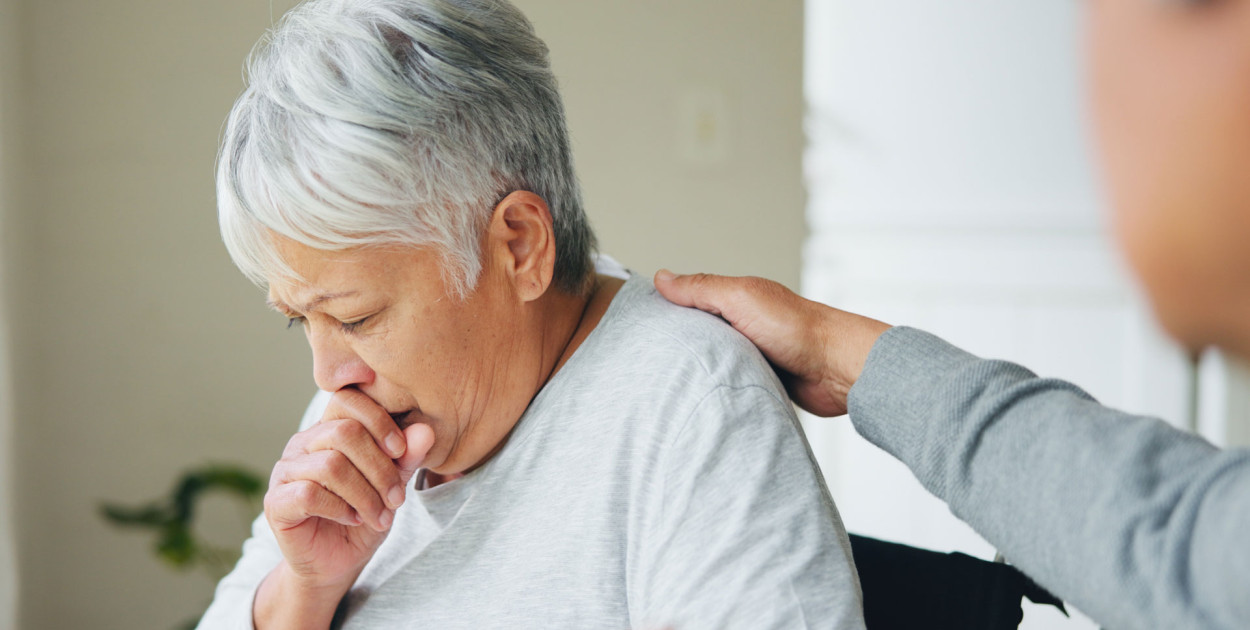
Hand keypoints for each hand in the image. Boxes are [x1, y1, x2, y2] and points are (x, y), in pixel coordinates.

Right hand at [255, 388, 433, 626]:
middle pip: (345, 432)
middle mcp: (303, 443)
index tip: (400, 449)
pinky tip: (352, 519)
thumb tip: (426, 430)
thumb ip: (406, 458)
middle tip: (397, 498)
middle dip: (380, 468)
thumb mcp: (392, 485)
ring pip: (331, 465)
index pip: (347, 399)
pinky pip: (309, 493)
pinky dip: (340, 508)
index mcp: (329, 429)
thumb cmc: (364, 515)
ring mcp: (285, 471)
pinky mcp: (276, 501)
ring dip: (365, 494)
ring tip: (380, 516)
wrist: (337, 562)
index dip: (378, 418)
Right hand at [654, 270, 890, 416]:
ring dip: (699, 371)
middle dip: (678, 345)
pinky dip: (718, 389)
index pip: (692, 301)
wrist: (837, 369)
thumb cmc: (798, 329)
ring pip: (713, 362)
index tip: (639, 321)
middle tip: (644, 359)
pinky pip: (730, 385)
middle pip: (699, 335)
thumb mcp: (742, 299)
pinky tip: (701, 396)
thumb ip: (702, 289)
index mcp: (737, 300)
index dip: (667, 309)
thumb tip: (663, 277)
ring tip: (666, 382)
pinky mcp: (762, 383)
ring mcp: (752, 355)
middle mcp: (743, 326)